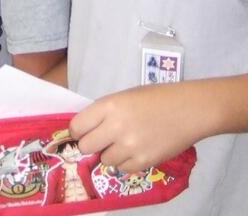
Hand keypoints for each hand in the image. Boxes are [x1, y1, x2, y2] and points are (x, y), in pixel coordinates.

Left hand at [70, 83, 201, 172]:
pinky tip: (135, 150)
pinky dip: (125, 162)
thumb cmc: (156, 98)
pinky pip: (122, 168)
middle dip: (90, 144)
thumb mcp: (123, 97)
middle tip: (101, 140)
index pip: (77, 126)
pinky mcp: (144, 161)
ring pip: (104, 159)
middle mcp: (115, 127)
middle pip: (85, 147)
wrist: (190, 110)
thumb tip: (86, 129)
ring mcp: (130, 146)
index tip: (82, 132)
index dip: (78, 131)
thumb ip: (104, 113)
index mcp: (108, 106)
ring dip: (109, 154)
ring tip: (124, 143)